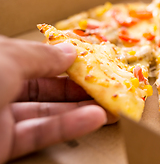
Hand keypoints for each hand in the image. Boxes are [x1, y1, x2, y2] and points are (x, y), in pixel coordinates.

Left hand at [0, 36, 116, 161]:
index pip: (33, 60)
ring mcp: (0, 118)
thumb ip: (42, 57)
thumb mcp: (9, 57)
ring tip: (111, 106)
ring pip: (47, 112)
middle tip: (106, 87)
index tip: (89, 63)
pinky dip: (69, 128)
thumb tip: (71, 51)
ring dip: (80, 109)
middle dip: (78, 87)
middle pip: (45, 87)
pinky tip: (96, 120)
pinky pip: (41, 133)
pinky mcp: (3, 145)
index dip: (62, 62)